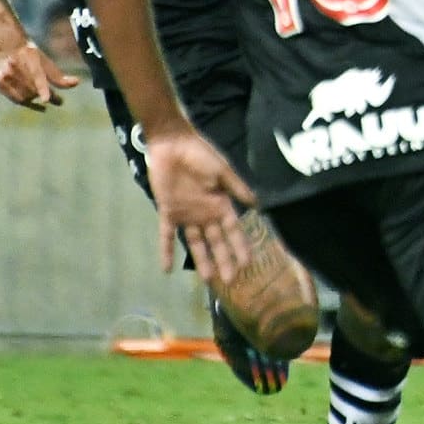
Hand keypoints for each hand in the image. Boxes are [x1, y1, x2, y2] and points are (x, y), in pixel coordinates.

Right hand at [0, 38, 79, 109]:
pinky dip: (28, 102)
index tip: (47, 100)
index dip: (42, 89)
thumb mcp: (45, 61)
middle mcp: (15, 67)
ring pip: (25, 97)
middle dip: (48, 96)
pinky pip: (17, 100)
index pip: (37, 76)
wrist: (6, 45)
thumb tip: (76, 83)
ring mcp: (5, 76)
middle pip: (33, 90)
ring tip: (41, 93)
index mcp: (29, 58)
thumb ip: (58, 75)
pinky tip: (37, 103)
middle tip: (59, 100)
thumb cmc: (30, 54)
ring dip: (36, 98)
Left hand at [145, 128, 255, 282]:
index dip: (240, 246)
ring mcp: (186, 215)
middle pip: (216, 242)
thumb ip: (237, 188)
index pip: (233, 230)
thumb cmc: (201, 154)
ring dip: (201, 260)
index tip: (248, 263)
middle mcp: (205, 214)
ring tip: (207, 278)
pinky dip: (166, 251)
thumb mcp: (223, 170)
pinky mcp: (167, 212)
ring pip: (195, 243)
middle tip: (230, 280)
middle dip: (224, 260)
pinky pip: (166, 235)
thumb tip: (257, 205)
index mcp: (220, 204)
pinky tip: (167, 270)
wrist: (173, 143)